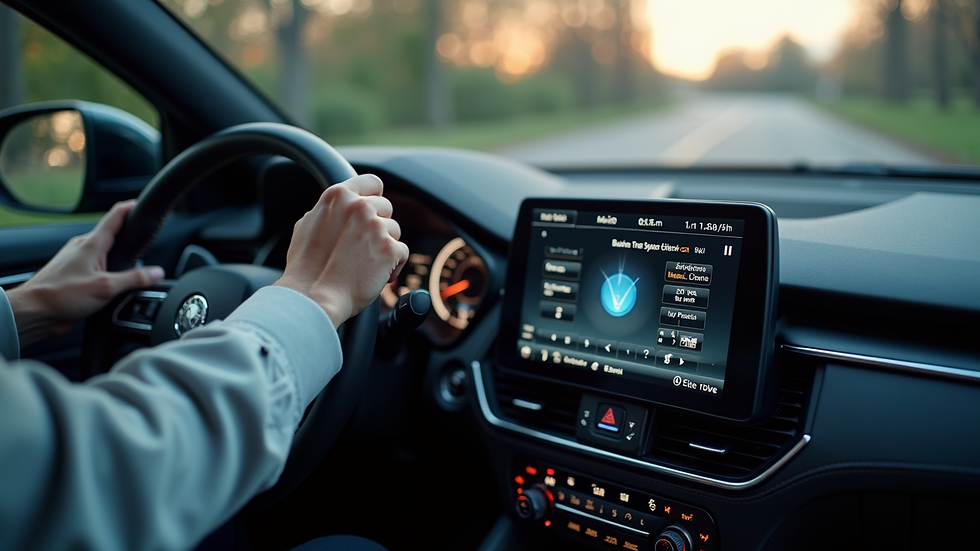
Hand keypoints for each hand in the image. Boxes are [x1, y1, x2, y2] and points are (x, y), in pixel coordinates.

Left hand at [7, 200, 164, 346]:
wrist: (35, 312)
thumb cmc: (61, 295)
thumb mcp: (106, 287)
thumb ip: (134, 279)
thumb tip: (156, 272)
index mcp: (92, 243)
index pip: (116, 215)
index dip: (132, 207)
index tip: (144, 204)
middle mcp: (83, 248)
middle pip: (113, 235)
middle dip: (130, 238)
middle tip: (146, 242)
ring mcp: (78, 261)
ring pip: (105, 253)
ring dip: (119, 259)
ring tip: (131, 270)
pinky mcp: (75, 275)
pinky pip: (97, 268)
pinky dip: (109, 272)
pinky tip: (112, 286)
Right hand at [273, 174, 408, 327]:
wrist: (313, 297)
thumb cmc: (306, 267)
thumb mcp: (307, 225)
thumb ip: (329, 210)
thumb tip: (342, 206)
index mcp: (338, 196)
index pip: (372, 182)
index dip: (375, 197)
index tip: (374, 210)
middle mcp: (358, 206)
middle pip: (386, 207)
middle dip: (378, 226)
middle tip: (363, 247)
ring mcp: (375, 226)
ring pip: (394, 231)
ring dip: (384, 246)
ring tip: (366, 263)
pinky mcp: (388, 248)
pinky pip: (402, 252)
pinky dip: (394, 265)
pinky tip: (377, 275)